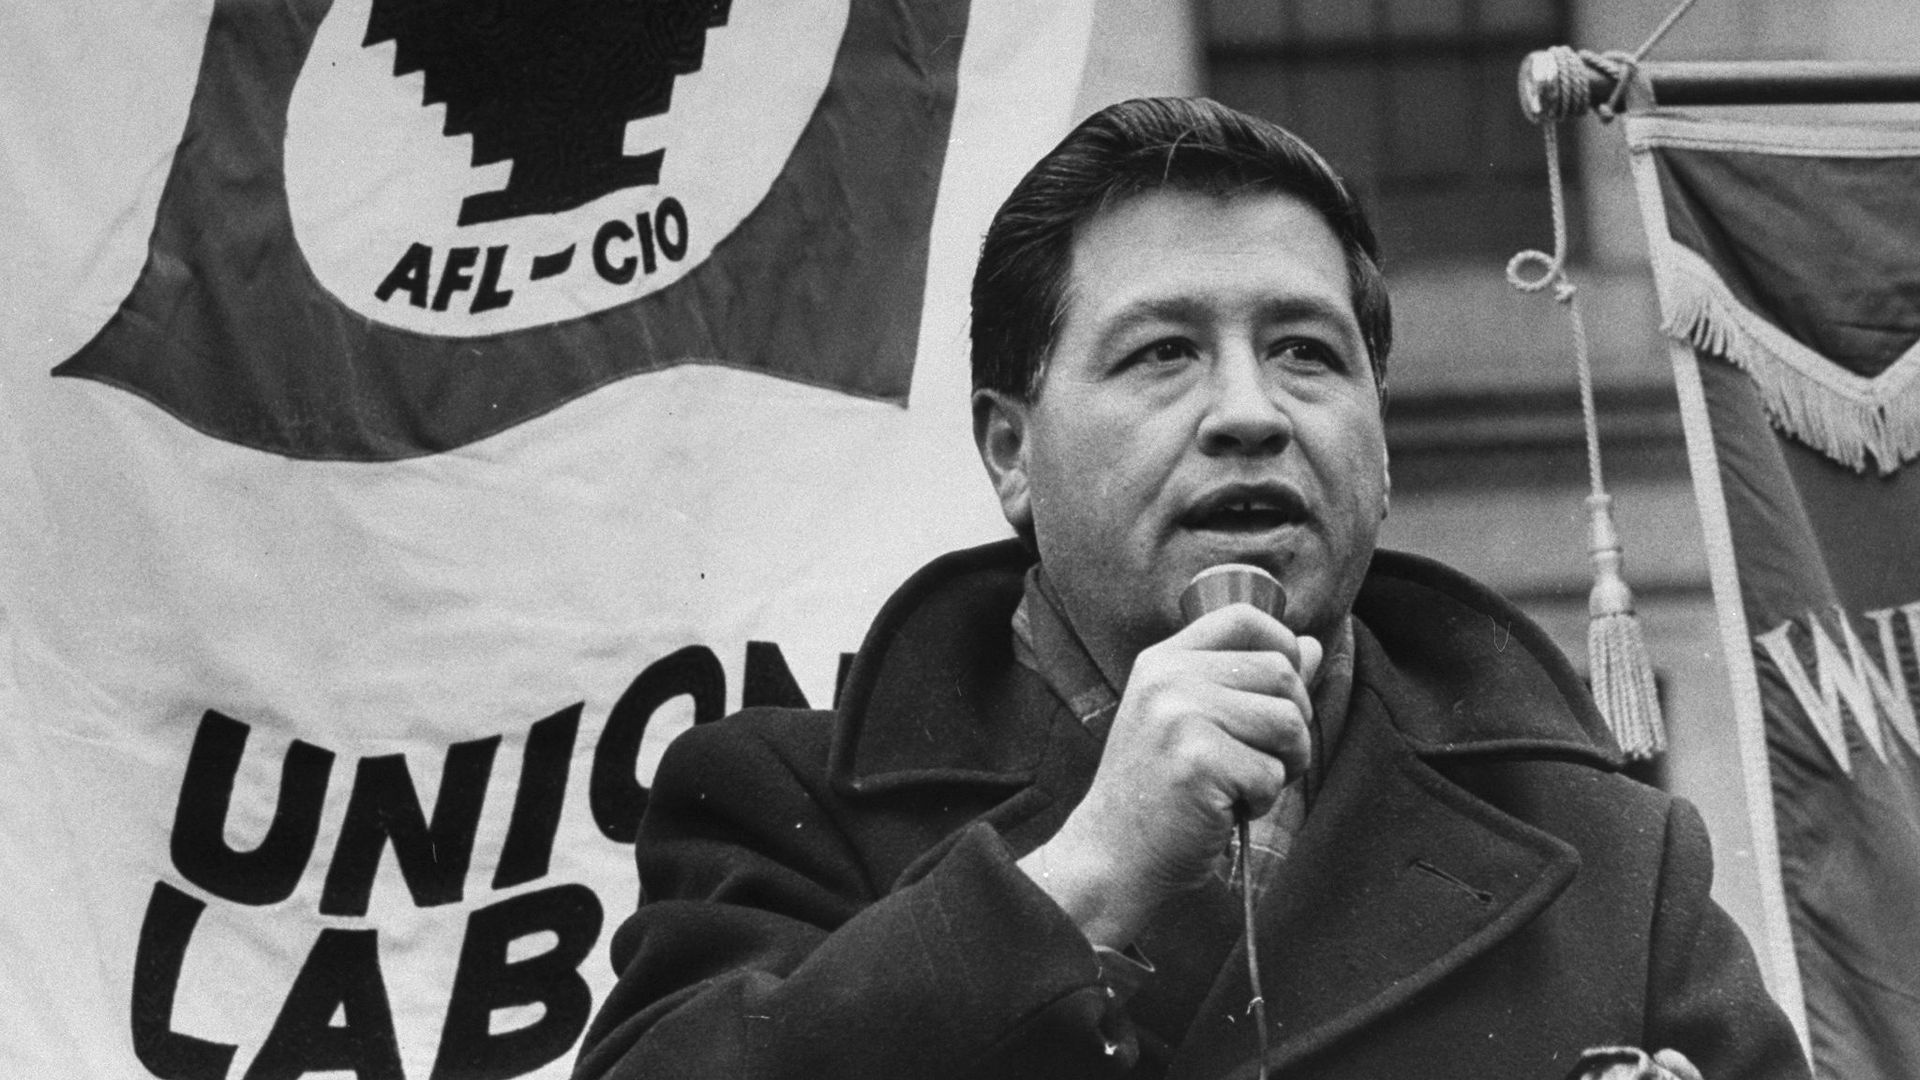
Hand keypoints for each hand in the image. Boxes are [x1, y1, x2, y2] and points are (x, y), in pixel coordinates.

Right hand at [1018, 603, 1321, 947]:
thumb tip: (1310, 646)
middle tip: (1255, 761)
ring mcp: (1180, 716)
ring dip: (1281, 766)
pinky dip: (1261, 801)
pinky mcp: (1198, 760)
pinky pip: (1273, 773)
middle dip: (1291, 726)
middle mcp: (1168, 678)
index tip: (1280, 693)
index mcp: (1163, 661)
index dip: (1282, 646)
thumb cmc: (1161, 793)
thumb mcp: (1194, 723)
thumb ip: (1248, 681)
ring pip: (1288, 722)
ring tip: (1238, 785)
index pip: (1243, 618)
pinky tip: (1223, 809)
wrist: (1112, 856)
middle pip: (1282, 673)